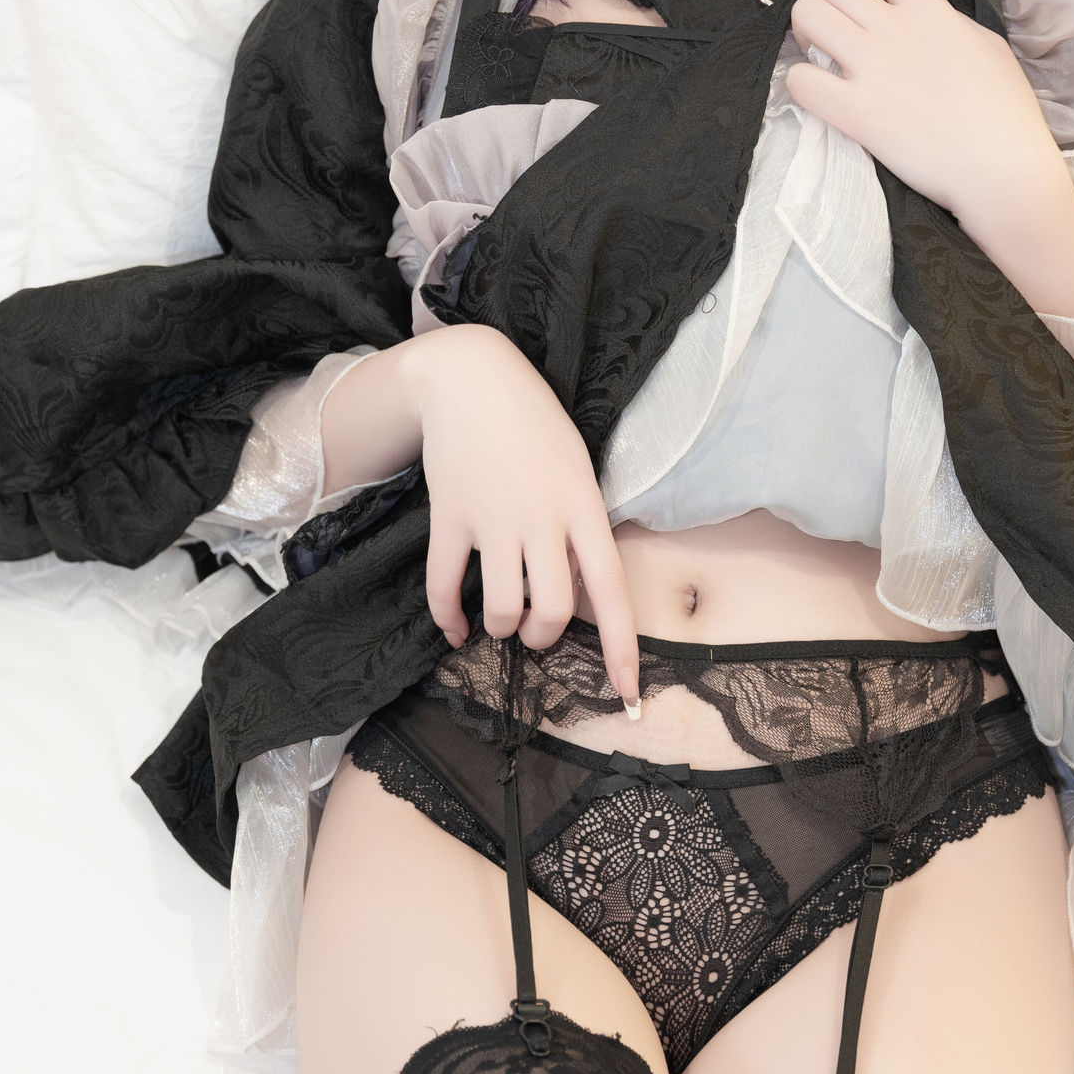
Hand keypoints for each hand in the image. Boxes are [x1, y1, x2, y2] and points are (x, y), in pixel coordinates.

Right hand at [323, 328, 638, 699]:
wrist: (472, 377)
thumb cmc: (536, 424)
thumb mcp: (579, 470)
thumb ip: (584, 528)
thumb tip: (584, 590)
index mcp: (584, 508)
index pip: (612, 592)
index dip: (623, 649)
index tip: (631, 697)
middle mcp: (542, 519)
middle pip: (552, 612)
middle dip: (543, 636)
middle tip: (535, 630)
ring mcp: (492, 519)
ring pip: (500, 608)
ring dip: (500, 628)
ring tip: (500, 621)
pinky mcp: (449, 516)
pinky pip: (443, 586)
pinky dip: (447, 619)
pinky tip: (455, 630)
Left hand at [785, 0, 1043, 227]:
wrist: (1003, 169)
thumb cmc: (1005, 112)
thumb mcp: (986, 44)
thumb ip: (947, 21)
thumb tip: (923, 17)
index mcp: (928, 7)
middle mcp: (893, 28)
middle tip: (830, 21)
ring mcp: (872, 69)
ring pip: (805, 16)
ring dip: (803, 32)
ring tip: (820, 54)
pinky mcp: (856, 114)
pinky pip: (799, 81)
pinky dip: (800, 84)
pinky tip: (820, 94)